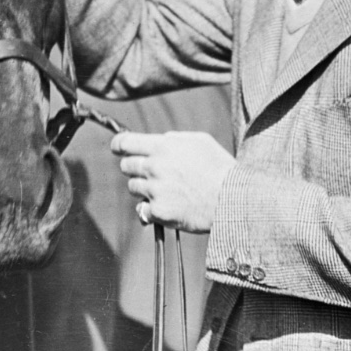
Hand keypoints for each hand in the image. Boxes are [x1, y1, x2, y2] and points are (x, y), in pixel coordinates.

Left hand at [110, 130, 234, 233]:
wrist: (232, 200)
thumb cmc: (219, 168)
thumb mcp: (200, 141)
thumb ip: (174, 138)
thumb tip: (159, 140)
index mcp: (162, 146)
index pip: (124, 143)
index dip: (119, 145)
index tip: (119, 149)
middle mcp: (154, 167)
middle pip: (126, 166)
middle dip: (135, 168)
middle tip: (152, 173)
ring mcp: (154, 190)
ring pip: (134, 187)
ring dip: (145, 188)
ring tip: (168, 190)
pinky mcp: (158, 212)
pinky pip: (142, 209)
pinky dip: (151, 209)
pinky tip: (168, 206)